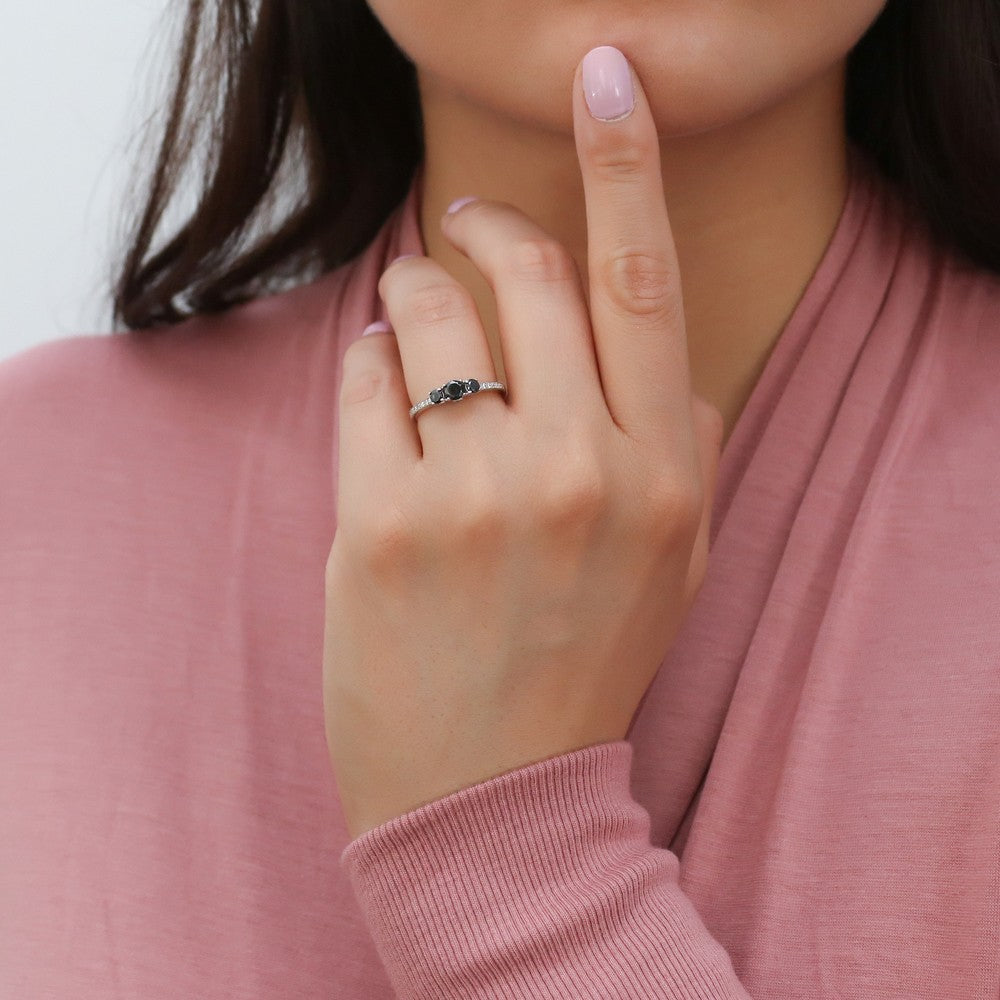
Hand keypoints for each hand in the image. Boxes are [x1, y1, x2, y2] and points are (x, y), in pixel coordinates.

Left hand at [323, 46, 723, 840]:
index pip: (644, 283)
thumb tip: (647, 346)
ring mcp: (476, 496)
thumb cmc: (581, 664)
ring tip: (409, 311)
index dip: (625, 163)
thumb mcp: (673, 564)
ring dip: (413, 284)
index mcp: (663, 476)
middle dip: (484, 226)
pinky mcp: (384, 523)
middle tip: (463, 225)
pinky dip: (366, 359)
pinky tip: (378, 383)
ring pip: (430, 310)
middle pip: (530, 273)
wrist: (494, 793)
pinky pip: (364, 381)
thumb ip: (679, 442)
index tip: (606, 77)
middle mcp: (580, 471)